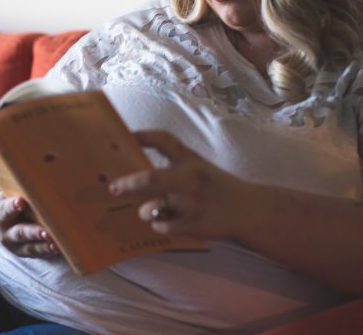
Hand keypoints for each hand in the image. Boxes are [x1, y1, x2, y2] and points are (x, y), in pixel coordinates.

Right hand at [0, 196, 58, 257]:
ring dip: (43, 246)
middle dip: (34, 233)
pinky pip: (36, 253)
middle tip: (46, 232)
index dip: (12, 206)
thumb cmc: (11, 198)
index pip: (5, 209)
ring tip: (56, 244)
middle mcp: (5, 232)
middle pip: (20, 232)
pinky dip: (47, 251)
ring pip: (29, 247)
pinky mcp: (23, 252)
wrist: (0, 217)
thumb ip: (22, 190)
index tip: (21, 201)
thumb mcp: (11, 193)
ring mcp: (14, 245)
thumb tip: (40, 173)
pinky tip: (58, 248)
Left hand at [108, 130, 252, 240]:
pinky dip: (160, 225)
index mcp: (190, 159)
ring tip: (150, 210)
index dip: (141, 136)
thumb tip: (134, 166)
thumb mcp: (198, 166)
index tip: (122, 136)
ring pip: (152, 209)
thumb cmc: (216, 187)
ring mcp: (193, 203)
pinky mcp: (195, 225)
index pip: (163, 140)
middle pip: (151, 178)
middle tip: (113, 188)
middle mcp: (191, 178)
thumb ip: (172, 163)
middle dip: (128, 184)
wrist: (249, 210)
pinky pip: (162, 226)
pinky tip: (168, 222)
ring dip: (145, 211)